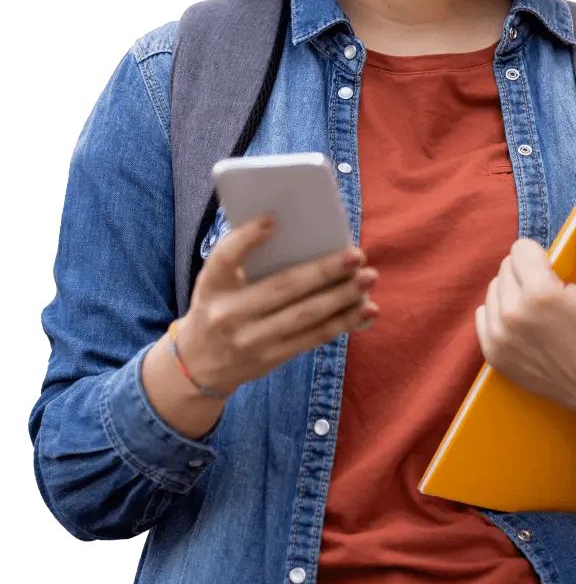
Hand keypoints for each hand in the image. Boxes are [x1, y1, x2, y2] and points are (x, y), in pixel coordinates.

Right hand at [175, 216, 380, 397]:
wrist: (199, 364)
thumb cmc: (218, 305)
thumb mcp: (216, 282)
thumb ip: (244, 259)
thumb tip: (297, 233)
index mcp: (211, 285)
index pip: (224, 258)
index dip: (246, 238)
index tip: (272, 219)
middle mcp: (229, 314)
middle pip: (282, 288)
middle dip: (324, 271)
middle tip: (356, 255)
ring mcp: (251, 340)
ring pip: (305, 317)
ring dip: (342, 298)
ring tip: (368, 279)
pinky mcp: (271, 358)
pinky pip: (313, 338)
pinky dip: (343, 323)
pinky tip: (365, 309)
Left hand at [475, 201, 575, 414]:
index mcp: (540, 293)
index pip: (521, 248)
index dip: (541, 257)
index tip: (557, 275)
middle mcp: (513, 314)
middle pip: (506, 267)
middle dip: (527, 273)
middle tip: (551, 294)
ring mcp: (499, 337)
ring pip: (494, 289)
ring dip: (512, 292)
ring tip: (538, 310)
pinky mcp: (492, 355)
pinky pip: (483, 315)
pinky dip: (499, 314)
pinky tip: (523, 325)